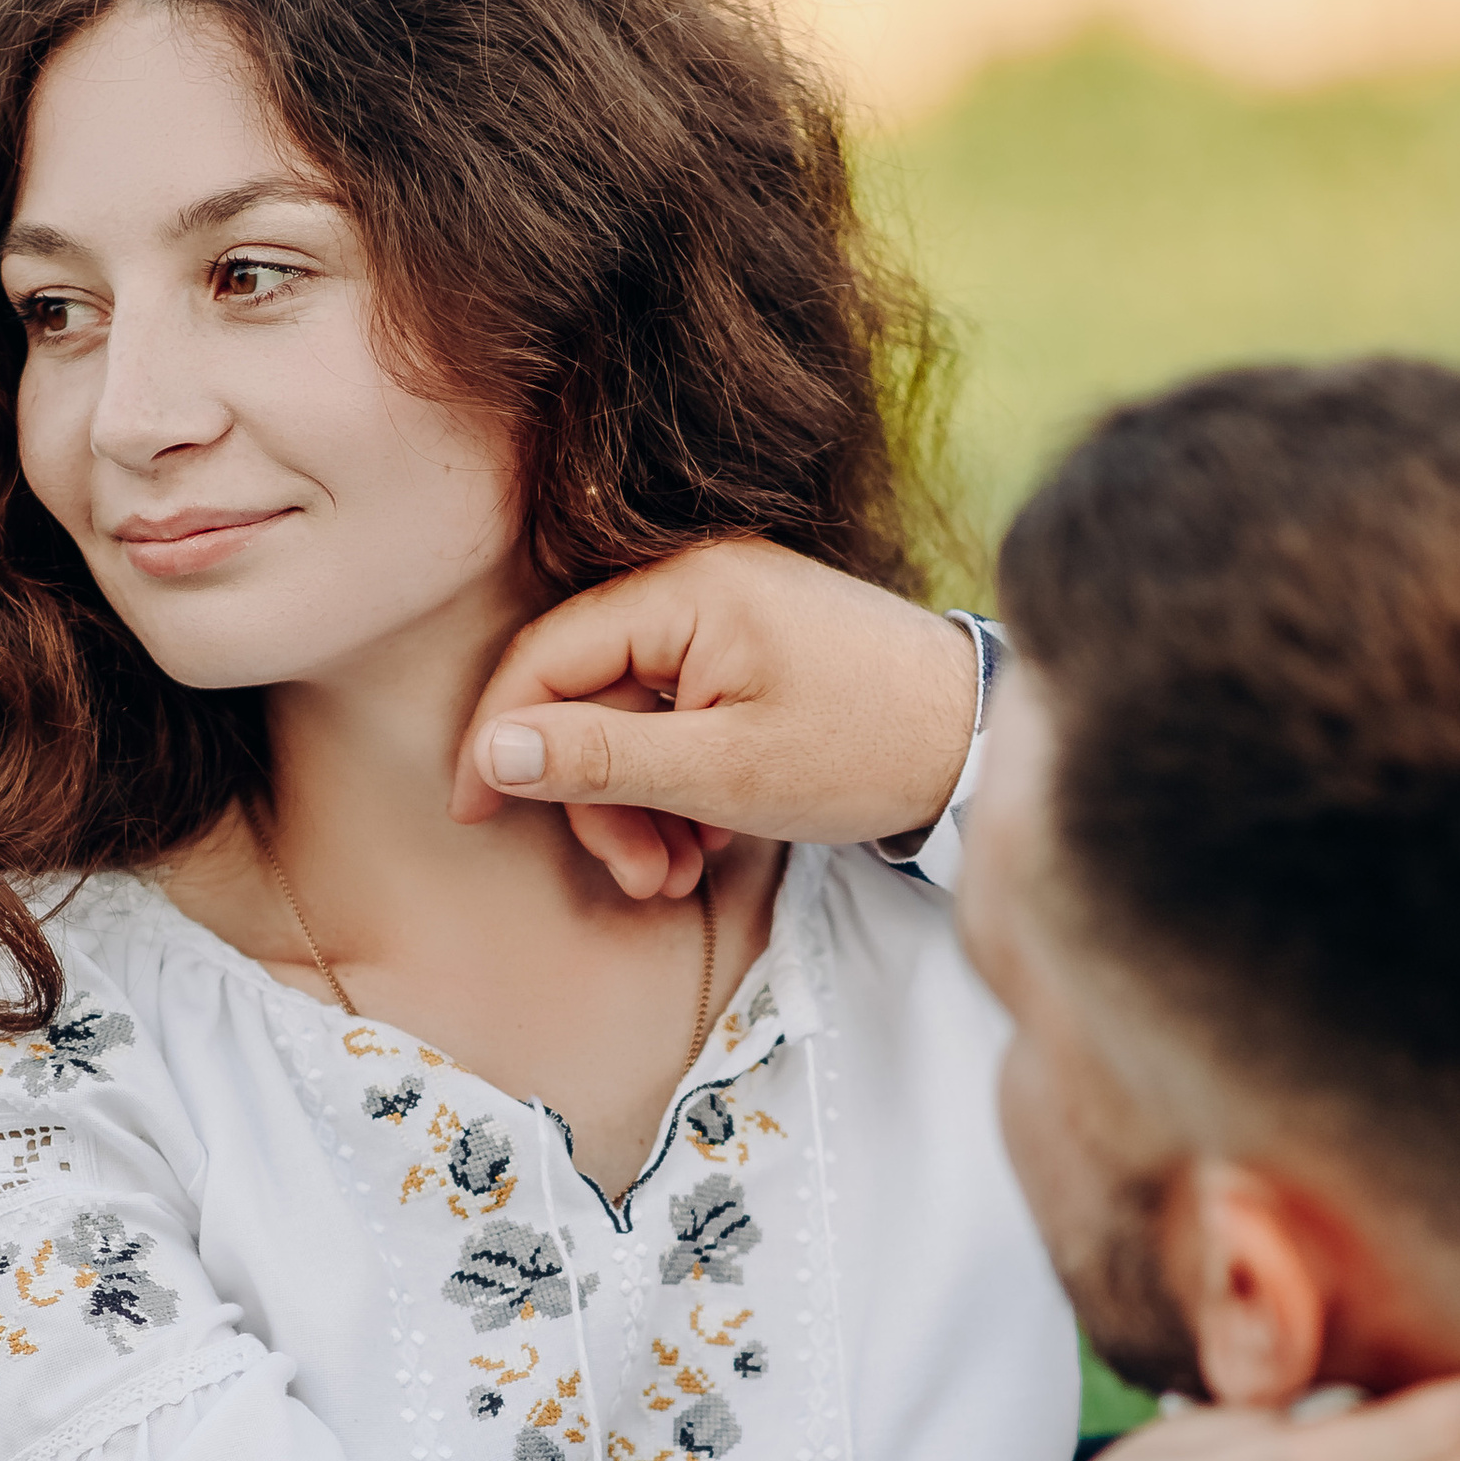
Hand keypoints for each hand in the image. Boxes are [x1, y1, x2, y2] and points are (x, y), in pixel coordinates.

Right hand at [449, 541, 979, 901]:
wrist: (983, 738)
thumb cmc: (868, 750)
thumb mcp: (722, 772)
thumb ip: (601, 759)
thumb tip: (494, 750)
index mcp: (686, 591)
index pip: (547, 658)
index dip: (499, 738)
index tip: (476, 813)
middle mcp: (698, 583)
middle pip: (589, 696)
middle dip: (600, 800)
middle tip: (640, 877)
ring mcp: (728, 611)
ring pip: (632, 716)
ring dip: (640, 806)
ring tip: (682, 871)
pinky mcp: (752, 646)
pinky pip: (679, 713)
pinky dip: (680, 783)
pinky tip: (714, 836)